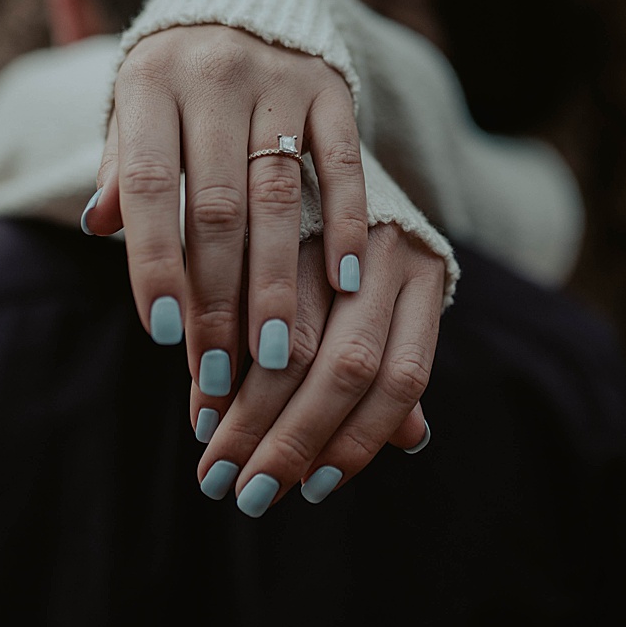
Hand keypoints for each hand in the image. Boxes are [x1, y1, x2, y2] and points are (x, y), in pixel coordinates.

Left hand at [84, 26, 367, 397]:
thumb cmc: (171, 81)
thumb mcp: (131, 109)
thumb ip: (118, 166)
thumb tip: (96, 225)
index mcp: (147, 83)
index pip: (147, 186)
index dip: (153, 261)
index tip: (161, 332)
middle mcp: (211, 76)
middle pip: (215, 204)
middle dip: (216, 295)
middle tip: (219, 369)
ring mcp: (277, 79)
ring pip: (275, 195)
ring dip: (274, 282)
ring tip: (275, 354)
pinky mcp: (332, 87)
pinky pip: (341, 164)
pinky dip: (342, 224)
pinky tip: (343, 282)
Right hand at [192, 227, 438, 515]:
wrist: (313, 135)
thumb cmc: (357, 240)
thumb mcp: (391, 294)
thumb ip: (395, 361)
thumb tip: (413, 441)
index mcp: (425, 273)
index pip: (401, 375)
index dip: (360, 438)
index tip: (313, 488)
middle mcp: (386, 246)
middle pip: (346, 363)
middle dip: (294, 437)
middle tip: (247, 491)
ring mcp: (326, 223)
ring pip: (290, 334)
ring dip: (248, 405)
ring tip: (214, 452)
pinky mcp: (271, 210)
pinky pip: (242, 294)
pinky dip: (220, 351)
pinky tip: (201, 392)